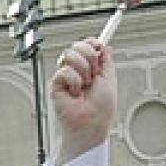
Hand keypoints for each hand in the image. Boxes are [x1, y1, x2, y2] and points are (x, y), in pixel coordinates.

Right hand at [50, 38, 115, 164]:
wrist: (92, 122)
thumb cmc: (102, 107)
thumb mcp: (109, 78)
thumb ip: (106, 60)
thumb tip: (104, 44)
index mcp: (90, 67)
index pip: (87, 45)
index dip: (92, 43)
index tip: (99, 46)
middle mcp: (77, 69)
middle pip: (77, 45)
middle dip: (89, 56)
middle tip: (94, 74)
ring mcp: (66, 76)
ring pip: (69, 54)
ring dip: (83, 70)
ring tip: (84, 86)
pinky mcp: (56, 83)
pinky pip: (64, 71)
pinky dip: (74, 82)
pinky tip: (75, 93)